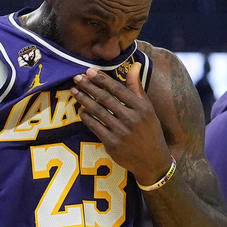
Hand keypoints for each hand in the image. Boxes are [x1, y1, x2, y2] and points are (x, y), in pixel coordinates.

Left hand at [71, 63, 172, 185]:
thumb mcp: (148, 109)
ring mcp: (121, 132)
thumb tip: (134, 65)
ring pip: (98, 112)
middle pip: (106, 99)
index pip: (118, 89)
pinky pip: (95, 127)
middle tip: (77, 77)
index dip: (102, 79)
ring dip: (84, 100)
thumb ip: (137, 88)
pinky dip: (86, 118)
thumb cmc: (150, 132)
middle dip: (89, 86)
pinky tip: (81, 110)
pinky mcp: (112, 144)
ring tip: (74, 91)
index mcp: (142, 108)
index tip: (90, 71)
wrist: (152, 161)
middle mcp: (132, 119)